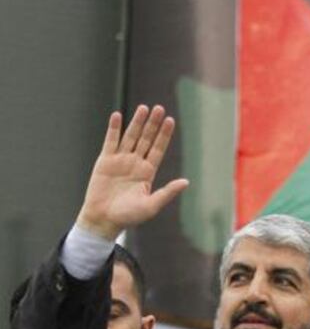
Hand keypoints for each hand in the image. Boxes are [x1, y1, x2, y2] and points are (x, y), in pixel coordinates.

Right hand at [76, 105, 188, 239]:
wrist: (104, 219)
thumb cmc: (129, 217)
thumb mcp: (151, 205)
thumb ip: (167, 192)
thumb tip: (186, 182)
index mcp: (147, 173)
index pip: (158, 149)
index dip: (164, 135)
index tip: (170, 120)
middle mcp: (135, 164)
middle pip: (146, 139)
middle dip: (153, 124)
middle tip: (159, 108)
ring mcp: (120, 160)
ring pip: (130, 137)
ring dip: (137, 122)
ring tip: (144, 108)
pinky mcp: (105, 161)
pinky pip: (110, 141)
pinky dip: (114, 129)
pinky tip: (118, 116)